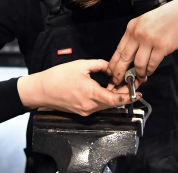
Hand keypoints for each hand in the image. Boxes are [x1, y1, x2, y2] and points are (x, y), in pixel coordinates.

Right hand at [17, 60, 140, 115]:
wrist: (41, 90)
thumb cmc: (57, 77)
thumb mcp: (80, 65)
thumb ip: (99, 65)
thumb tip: (111, 67)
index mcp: (89, 92)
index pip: (114, 99)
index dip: (127, 97)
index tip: (137, 93)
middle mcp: (88, 105)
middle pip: (112, 103)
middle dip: (124, 94)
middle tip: (132, 85)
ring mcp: (85, 110)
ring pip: (105, 105)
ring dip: (114, 96)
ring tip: (120, 85)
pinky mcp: (81, 112)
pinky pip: (97, 106)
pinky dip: (104, 99)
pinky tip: (107, 89)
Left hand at [107, 0, 177, 82]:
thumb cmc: (169, 16)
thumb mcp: (146, 21)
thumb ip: (137, 35)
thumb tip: (131, 54)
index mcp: (132, 26)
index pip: (118, 49)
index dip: (114, 64)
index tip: (112, 72)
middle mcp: (138, 33)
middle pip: (124, 58)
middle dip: (120, 73)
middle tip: (119, 80)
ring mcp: (149, 40)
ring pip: (138, 64)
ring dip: (139, 73)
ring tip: (141, 76)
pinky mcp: (162, 47)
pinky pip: (152, 64)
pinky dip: (150, 70)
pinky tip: (150, 71)